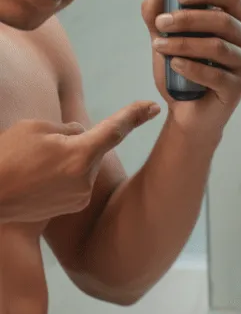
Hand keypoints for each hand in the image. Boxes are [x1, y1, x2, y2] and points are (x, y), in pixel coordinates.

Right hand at [0, 102, 159, 223]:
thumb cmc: (6, 157)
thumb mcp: (35, 128)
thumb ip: (67, 129)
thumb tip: (84, 134)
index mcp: (80, 154)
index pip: (115, 130)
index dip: (135, 115)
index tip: (153, 107)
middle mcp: (86, 178)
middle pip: (92, 147)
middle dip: (75, 143)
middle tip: (40, 150)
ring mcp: (81, 195)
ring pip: (84, 164)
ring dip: (68, 160)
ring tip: (36, 168)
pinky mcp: (75, 206)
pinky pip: (77, 180)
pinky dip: (65, 175)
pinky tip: (40, 180)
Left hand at [143, 0, 240, 135]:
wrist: (187, 113)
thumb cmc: (182, 71)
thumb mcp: (166, 41)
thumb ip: (158, 19)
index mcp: (234, 21)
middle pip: (223, 19)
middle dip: (189, 17)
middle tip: (161, 21)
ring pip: (217, 46)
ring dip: (184, 43)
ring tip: (158, 45)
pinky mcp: (237, 88)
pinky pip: (215, 75)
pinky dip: (191, 68)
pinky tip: (174, 64)